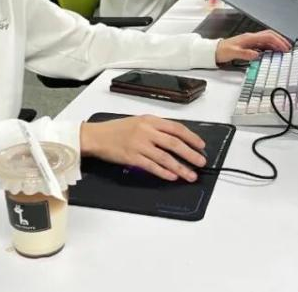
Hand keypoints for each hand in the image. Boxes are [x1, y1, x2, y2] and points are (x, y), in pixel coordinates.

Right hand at [80, 115, 206, 181]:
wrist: (96, 136)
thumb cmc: (116, 129)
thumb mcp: (138, 122)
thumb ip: (155, 128)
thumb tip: (175, 139)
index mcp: (150, 120)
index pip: (176, 128)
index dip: (191, 137)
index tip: (200, 145)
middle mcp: (146, 131)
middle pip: (174, 143)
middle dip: (190, 154)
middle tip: (201, 162)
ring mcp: (139, 144)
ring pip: (165, 157)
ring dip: (180, 167)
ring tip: (190, 175)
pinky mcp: (132, 157)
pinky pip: (152, 166)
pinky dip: (164, 172)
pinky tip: (172, 177)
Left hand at [215, 30, 291, 63]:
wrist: (214, 51)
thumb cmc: (222, 51)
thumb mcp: (233, 53)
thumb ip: (245, 54)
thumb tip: (256, 54)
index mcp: (249, 38)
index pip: (268, 36)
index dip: (278, 41)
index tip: (284, 47)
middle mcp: (251, 37)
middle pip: (270, 35)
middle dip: (280, 40)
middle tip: (288, 48)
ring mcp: (251, 40)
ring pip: (267, 39)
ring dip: (276, 43)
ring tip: (284, 50)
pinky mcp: (249, 45)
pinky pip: (263, 43)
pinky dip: (271, 46)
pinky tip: (273, 52)